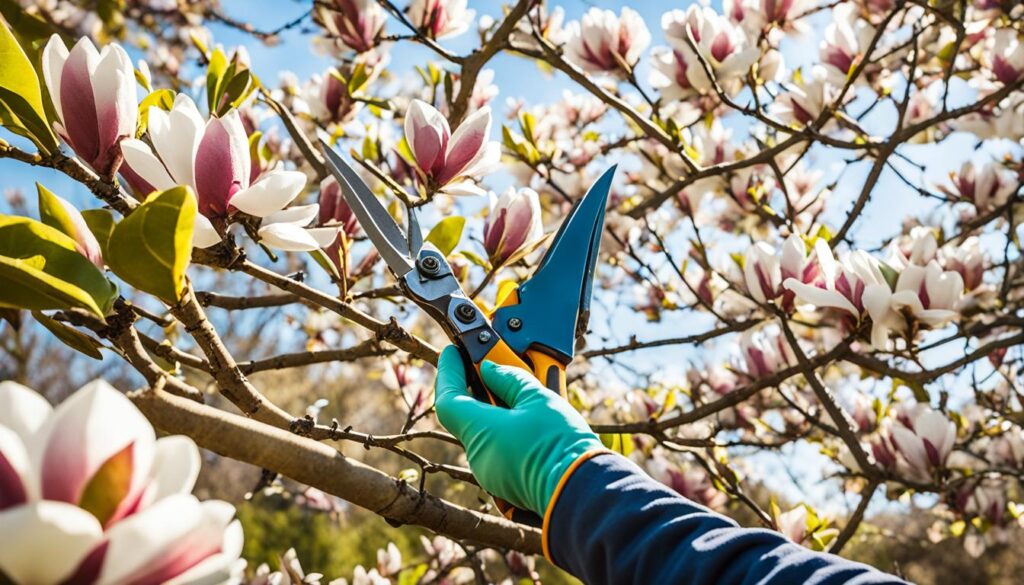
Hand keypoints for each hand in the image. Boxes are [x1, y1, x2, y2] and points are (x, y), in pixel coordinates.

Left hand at [433, 345, 603, 515]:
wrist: (583, 488)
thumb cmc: (561, 443)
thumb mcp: (539, 399)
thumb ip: (510, 379)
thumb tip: (491, 369)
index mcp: (481, 431)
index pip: (448, 398)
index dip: (448, 372)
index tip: (453, 353)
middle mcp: (478, 455)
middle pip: (465, 415)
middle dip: (475, 389)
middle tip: (490, 366)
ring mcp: (490, 473)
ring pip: (483, 433)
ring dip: (493, 411)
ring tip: (517, 392)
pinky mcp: (505, 484)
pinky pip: (496, 450)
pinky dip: (504, 431)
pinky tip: (525, 420)